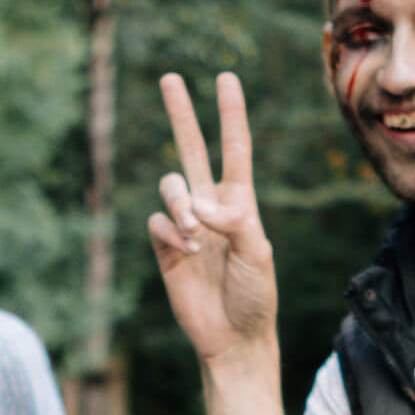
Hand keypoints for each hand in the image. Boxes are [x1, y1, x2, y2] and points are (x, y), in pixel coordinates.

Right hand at [148, 73, 276, 364]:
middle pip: (192, 148)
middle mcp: (210, 206)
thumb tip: (199, 204)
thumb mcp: (257, 255)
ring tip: (195, 233)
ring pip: (170, 186)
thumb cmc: (255, 296)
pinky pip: (157, 222)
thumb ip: (234, 221)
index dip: (231, 113)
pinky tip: (186, 251)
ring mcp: (186, 225)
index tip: (226, 77)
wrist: (233, 336)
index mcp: (240, 202)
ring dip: (179, 202)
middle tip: (169, 78)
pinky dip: (170, 231)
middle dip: (181, 114)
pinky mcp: (165, 247)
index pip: (235, 147)